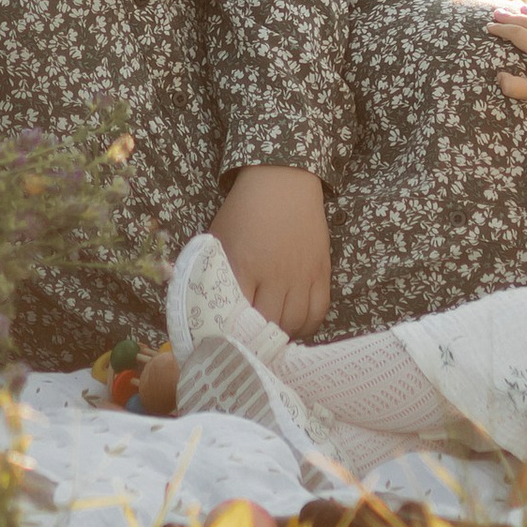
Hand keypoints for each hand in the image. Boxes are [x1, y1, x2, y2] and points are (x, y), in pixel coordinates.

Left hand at [210, 164, 330, 340]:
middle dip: (258, 338)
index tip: (227, 342)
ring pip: (295, 323)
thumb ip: (212, 272)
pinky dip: (308, 326)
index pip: (238, 316)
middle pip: (269, 325)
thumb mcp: (218, 239)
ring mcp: (301, 274)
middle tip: (251, 344)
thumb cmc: (242, 212)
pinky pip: (318, 311)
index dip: (233, 333)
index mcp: (243, 266)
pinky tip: (295, 326)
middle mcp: (274, 274)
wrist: (281, 182)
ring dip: (282, 335)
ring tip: (272, 336)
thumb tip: (204, 306)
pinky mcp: (321, 272)